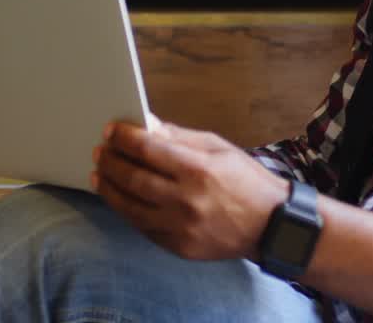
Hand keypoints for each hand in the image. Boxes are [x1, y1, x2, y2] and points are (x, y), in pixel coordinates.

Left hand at [91, 117, 289, 260]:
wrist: (272, 225)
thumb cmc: (247, 181)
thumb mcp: (219, 148)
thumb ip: (181, 138)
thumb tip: (148, 126)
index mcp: (198, 169)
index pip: (147, 149)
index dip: (124, 138)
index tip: (111, 131)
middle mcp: (186, 200)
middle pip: (133, 178)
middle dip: (111, 161)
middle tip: (100, 152)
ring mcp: (181, 227)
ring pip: (130, 207)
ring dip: (109, 189)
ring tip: (100, 175)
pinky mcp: (179, 247)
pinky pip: (143, 227)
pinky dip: (128, 211)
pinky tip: (121, 198)